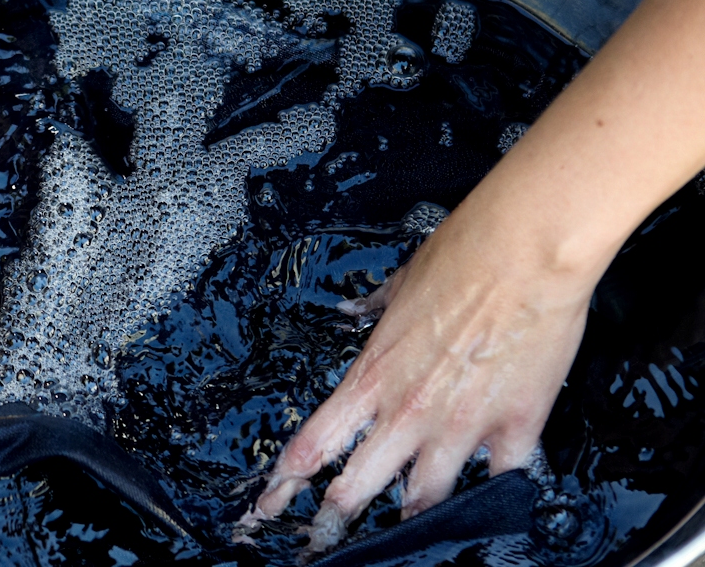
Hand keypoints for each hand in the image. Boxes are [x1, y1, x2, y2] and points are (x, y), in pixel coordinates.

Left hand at [239, 201, 592, 551]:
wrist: (523, 251)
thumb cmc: (462, 257)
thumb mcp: (400, 284)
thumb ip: (373, 307)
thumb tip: (355, 310)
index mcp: (372, 376)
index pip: (313, 443)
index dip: (284, 484)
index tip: (267, 507)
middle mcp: (408, 410)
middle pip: (356, 487)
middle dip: (335, 521)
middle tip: (324, 540)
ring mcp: (460, 426)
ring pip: (425, 498)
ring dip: (412, 516)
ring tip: (404, 531)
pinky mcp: (514, 427)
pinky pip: (500, 479)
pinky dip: (495, 492)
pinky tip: (490, 500)